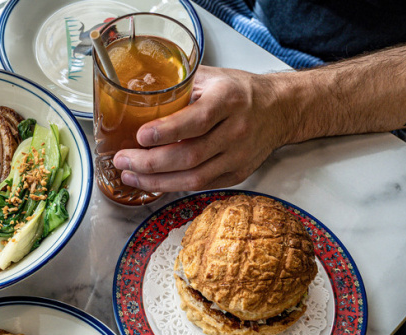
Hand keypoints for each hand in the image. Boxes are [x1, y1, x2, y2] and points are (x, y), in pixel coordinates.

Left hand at [112, 65, 291, 191]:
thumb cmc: (239, 91)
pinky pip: (201, 185)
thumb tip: (137, 96)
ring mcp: (239, 156)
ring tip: (130, 175)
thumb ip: (179, 86)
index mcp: (228, 100)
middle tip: (123, 160)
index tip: (139, 136)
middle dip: (150, 162)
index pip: (196, 120)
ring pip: (193, 178)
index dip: (166, 131)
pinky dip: (173, 186)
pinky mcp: (238, 174)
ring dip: (157, 181)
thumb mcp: (211, 77)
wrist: (281, 108)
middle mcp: (236, 130)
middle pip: (189, 155)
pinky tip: (153, 181)